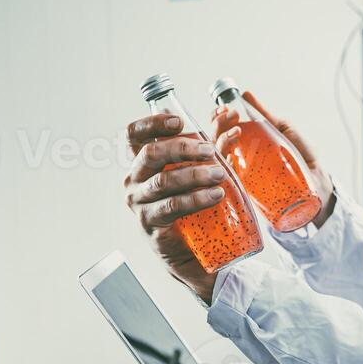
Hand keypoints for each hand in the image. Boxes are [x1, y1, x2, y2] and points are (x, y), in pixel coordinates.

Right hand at [124, 112, 226, 301]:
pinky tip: (215, 195)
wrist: (190, 249)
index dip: (152, 123)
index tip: (179, 121)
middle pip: (150, 153)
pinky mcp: (150, 223)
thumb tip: (229, 114)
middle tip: (209, 151)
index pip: (133, 134)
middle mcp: (133, 179)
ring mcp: (139, 202)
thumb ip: (212, 142)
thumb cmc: (192, 202)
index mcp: (140, 161)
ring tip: (219, 175)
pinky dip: (196, 199)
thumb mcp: (201, 167)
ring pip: (163, 180)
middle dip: (182, 148)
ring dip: (194, 174)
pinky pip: (172, 206)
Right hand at [211, 90, 335, 227]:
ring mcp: (240, 178)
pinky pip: (227, 183)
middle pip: (213, 144)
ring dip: (222, 142)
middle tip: (231, 115)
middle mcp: (237, 161)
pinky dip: (225, 167)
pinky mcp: (246, 194)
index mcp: (243, 145)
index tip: (224, 108)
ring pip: (217, 161)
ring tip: (237, 131)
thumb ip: (266, 115)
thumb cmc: (301, 158)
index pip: (220, 131)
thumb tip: (246, 94)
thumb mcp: (283, 131)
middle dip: (218, 126)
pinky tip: (231, 157)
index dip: (216, 119)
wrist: (318, 184)